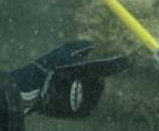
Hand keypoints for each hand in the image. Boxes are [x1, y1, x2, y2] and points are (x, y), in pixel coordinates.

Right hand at [10, 40, 127, 117]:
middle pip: (100, 80)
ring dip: (86, 86)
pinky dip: (81, 96)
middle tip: (77, 73)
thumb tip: (92, 45)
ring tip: (66, 83)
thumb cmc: (48, 67)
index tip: (125, 60)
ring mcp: (88, 101)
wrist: (33, 89)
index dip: (119, 62)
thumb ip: (82, 47)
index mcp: (90, 69)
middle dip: (93, 75)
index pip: (112, 65)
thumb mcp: (65, 51)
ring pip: (94, 91)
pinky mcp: (83, 112)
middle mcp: (91, 87)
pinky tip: (67, 93)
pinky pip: (88, 101)